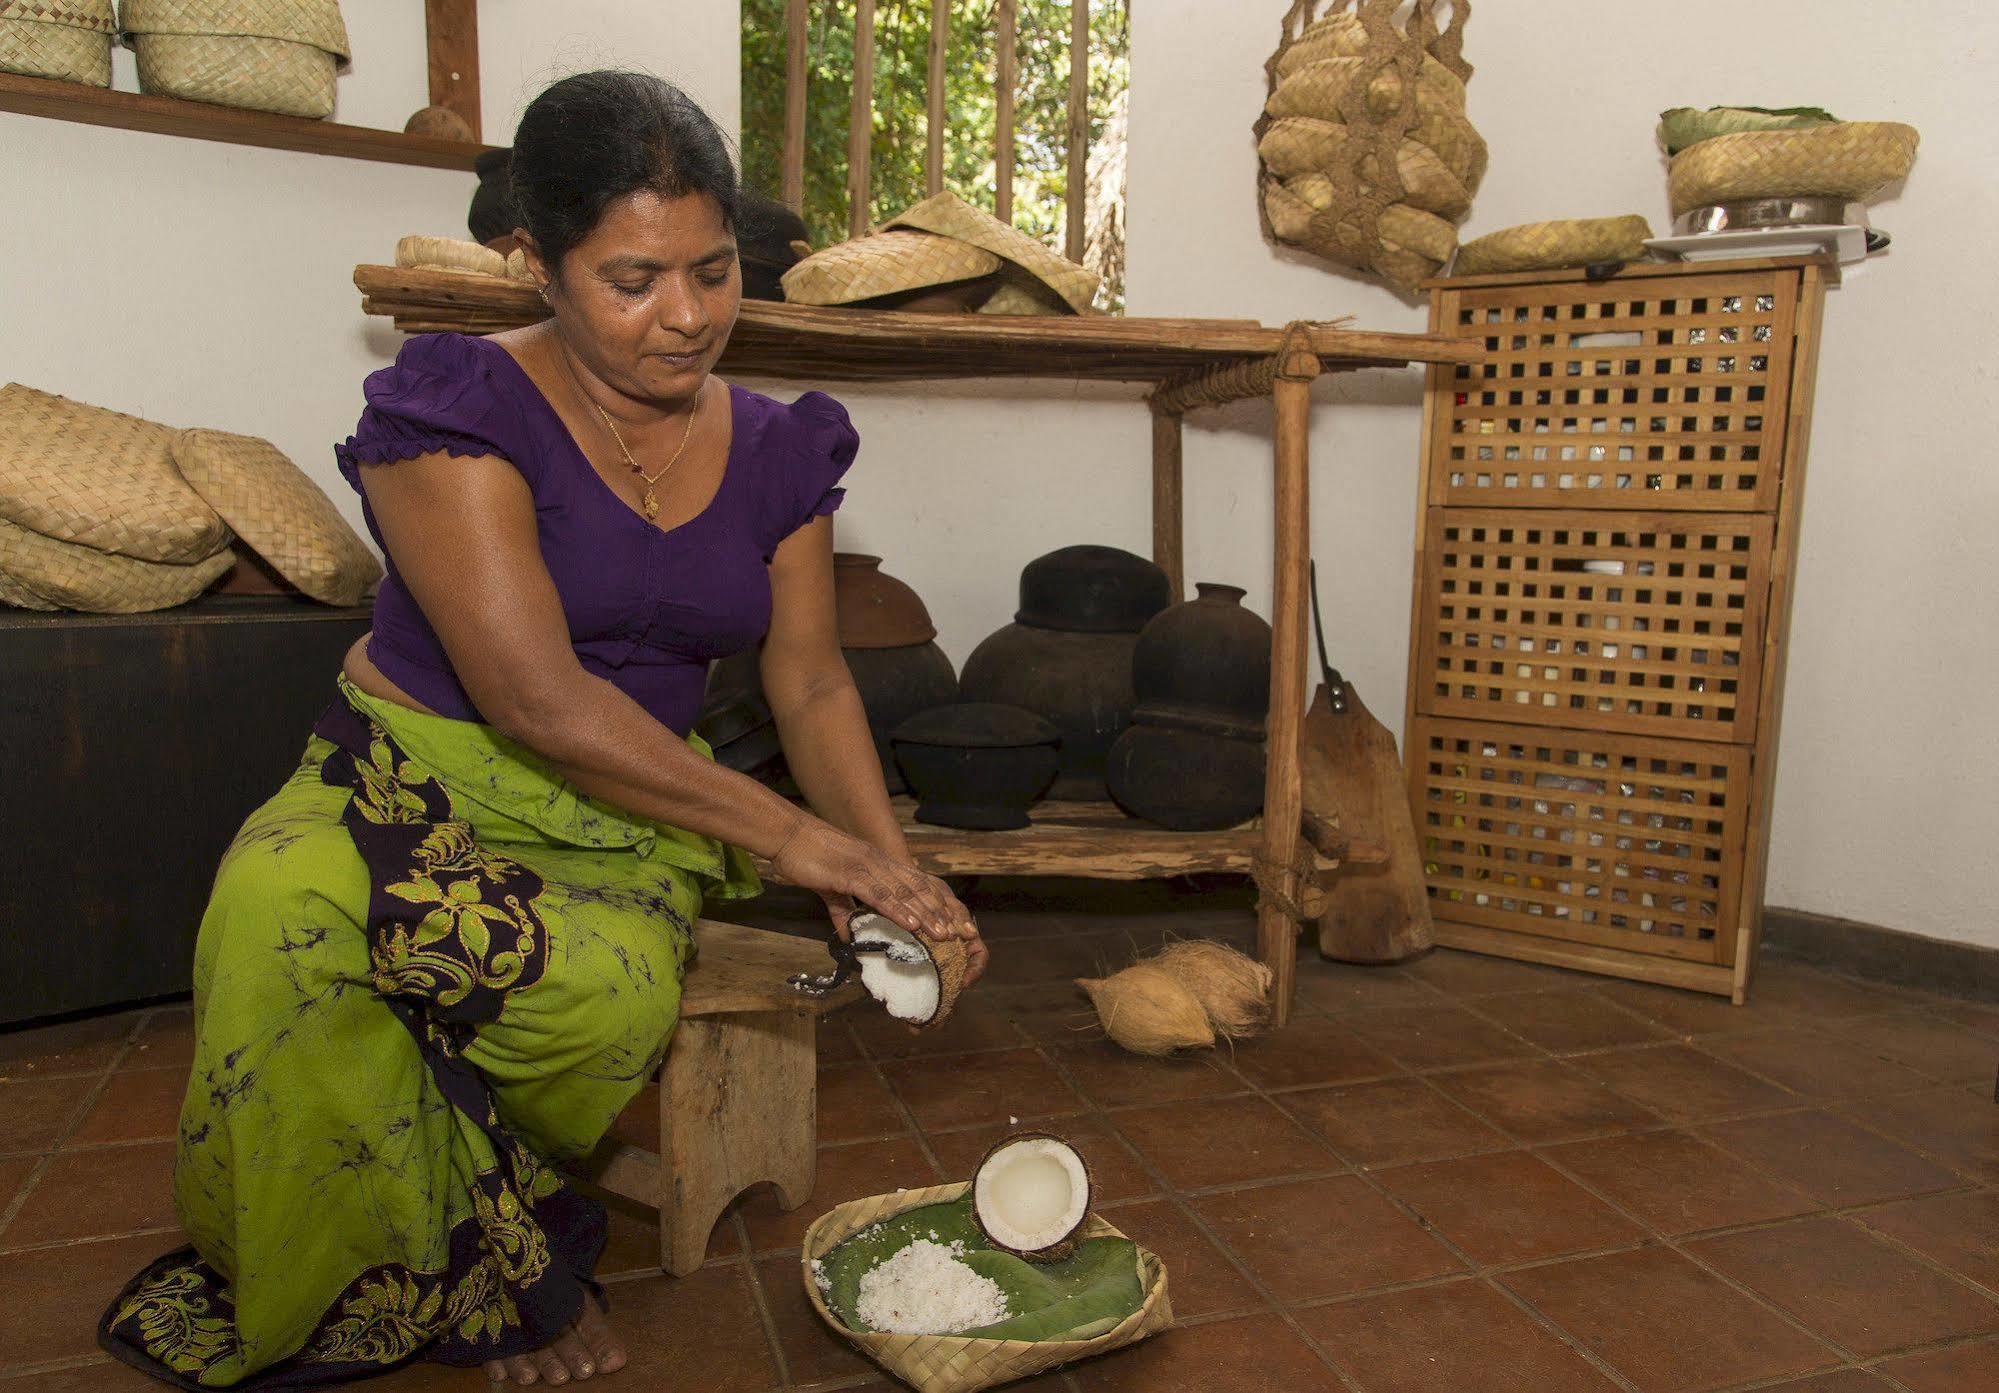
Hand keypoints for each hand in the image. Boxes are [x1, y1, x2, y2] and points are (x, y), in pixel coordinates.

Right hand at [774, 820, 986, 986]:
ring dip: (927, 915)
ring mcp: (868, 867)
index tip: (955, 924)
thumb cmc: (810, 859)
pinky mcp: (851, 874)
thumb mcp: (831, 889)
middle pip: (920, 889)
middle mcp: (881, 863)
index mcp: (880, 865)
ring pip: (906, 894)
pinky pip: (880, 895)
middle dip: (943, 912)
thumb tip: (848, 936)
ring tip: (945, 935)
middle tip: (962, 934)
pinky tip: (913, 924)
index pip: (918, 884)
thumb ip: (843, 912)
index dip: (938, 904)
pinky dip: (899, 910)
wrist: (788, 836)